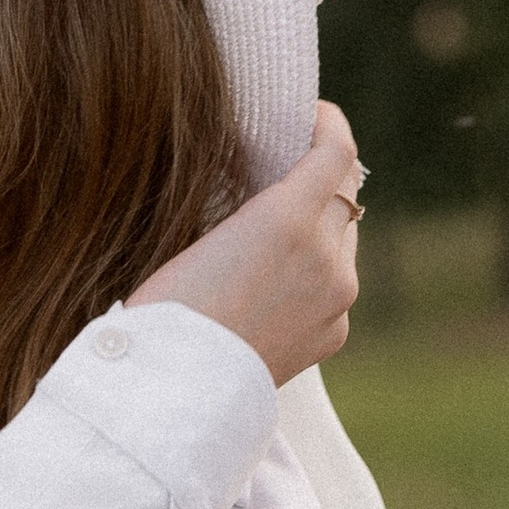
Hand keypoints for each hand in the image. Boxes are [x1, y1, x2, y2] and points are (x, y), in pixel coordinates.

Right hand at [125, 104, 361, 386]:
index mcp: (289, 219)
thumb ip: (251, 202)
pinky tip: (273, 288)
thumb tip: (271, 181)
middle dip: (318, 178)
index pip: (337, 149)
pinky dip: (315, 276)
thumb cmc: (165, 309)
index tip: (311, 116)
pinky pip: (335, 287)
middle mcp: (327, 256)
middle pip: (343, 194)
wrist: (173, 392)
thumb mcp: (198, 233)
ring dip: (318, 229)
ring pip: (341, 240)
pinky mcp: (335, 334)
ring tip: (273, 238)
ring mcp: (337, 298)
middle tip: (282, 174)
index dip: (327, 123)